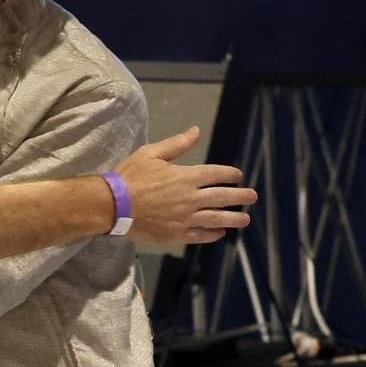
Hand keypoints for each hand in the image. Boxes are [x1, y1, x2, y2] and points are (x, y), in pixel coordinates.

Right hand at [118, 126, 255, 246]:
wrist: (113, 206)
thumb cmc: (130, 176)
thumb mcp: (151, 153)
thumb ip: (177, 144)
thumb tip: (196, 131)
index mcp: (185, 176)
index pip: (216, 174)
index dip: (230, 174)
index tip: (238, 175)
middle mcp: (190, 198)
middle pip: (222, 197)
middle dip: (240, 196)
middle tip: (252, 197)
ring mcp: (184, 218)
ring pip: (216, 219)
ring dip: (233, 218)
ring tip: (245, 219)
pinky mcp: (176, 234)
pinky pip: (200, 235)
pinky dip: (212, 234)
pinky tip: (220, 233)